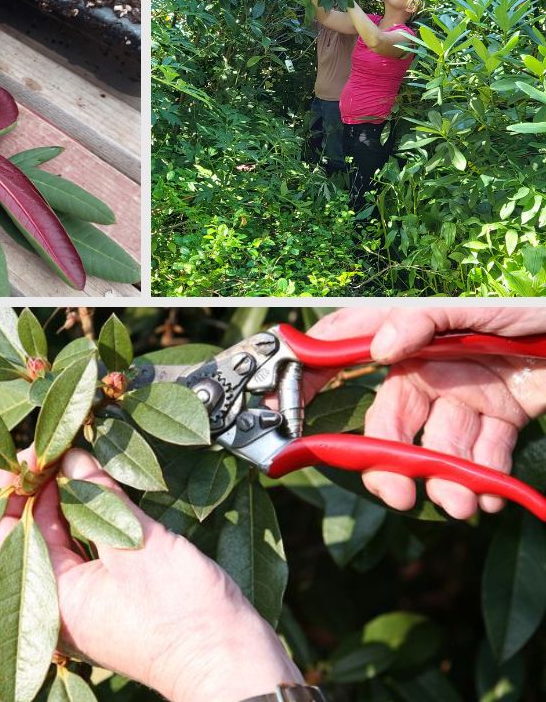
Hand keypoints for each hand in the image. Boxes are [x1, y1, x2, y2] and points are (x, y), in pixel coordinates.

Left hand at [0, 448, 303, 701]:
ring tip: (79, 458)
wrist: (229, 658)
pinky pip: (86, 547)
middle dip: (41, 488)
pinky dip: (89, 514)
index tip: (34, 455)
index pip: (1, 535)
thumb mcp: (135, 543)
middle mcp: (60, 602)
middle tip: (60, 448)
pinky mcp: (112, 593)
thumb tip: (71, 457)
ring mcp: (86, 600)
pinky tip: (102, 487)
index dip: (11, 491)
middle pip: (28, 533)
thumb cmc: (181, 612)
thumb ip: (98, 496)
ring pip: (59, 537)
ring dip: (66, 497)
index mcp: (51, 598)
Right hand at [301, 308, 545, 519]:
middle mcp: (429, 370)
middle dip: (390, 462)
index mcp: (411, 337)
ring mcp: (464, 396)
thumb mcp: (479, 305)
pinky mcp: (501, 419)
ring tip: (462, 504)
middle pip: (391, 424)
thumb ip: (428, 319)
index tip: (287, 415)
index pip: (349, 358)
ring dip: (445, 482)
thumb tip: (380, 346)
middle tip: (397, 493)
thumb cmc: (533, 303)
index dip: (312, 383)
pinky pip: (482, 458)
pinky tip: (489, 496)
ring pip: (438, 449)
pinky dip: (483, 482)